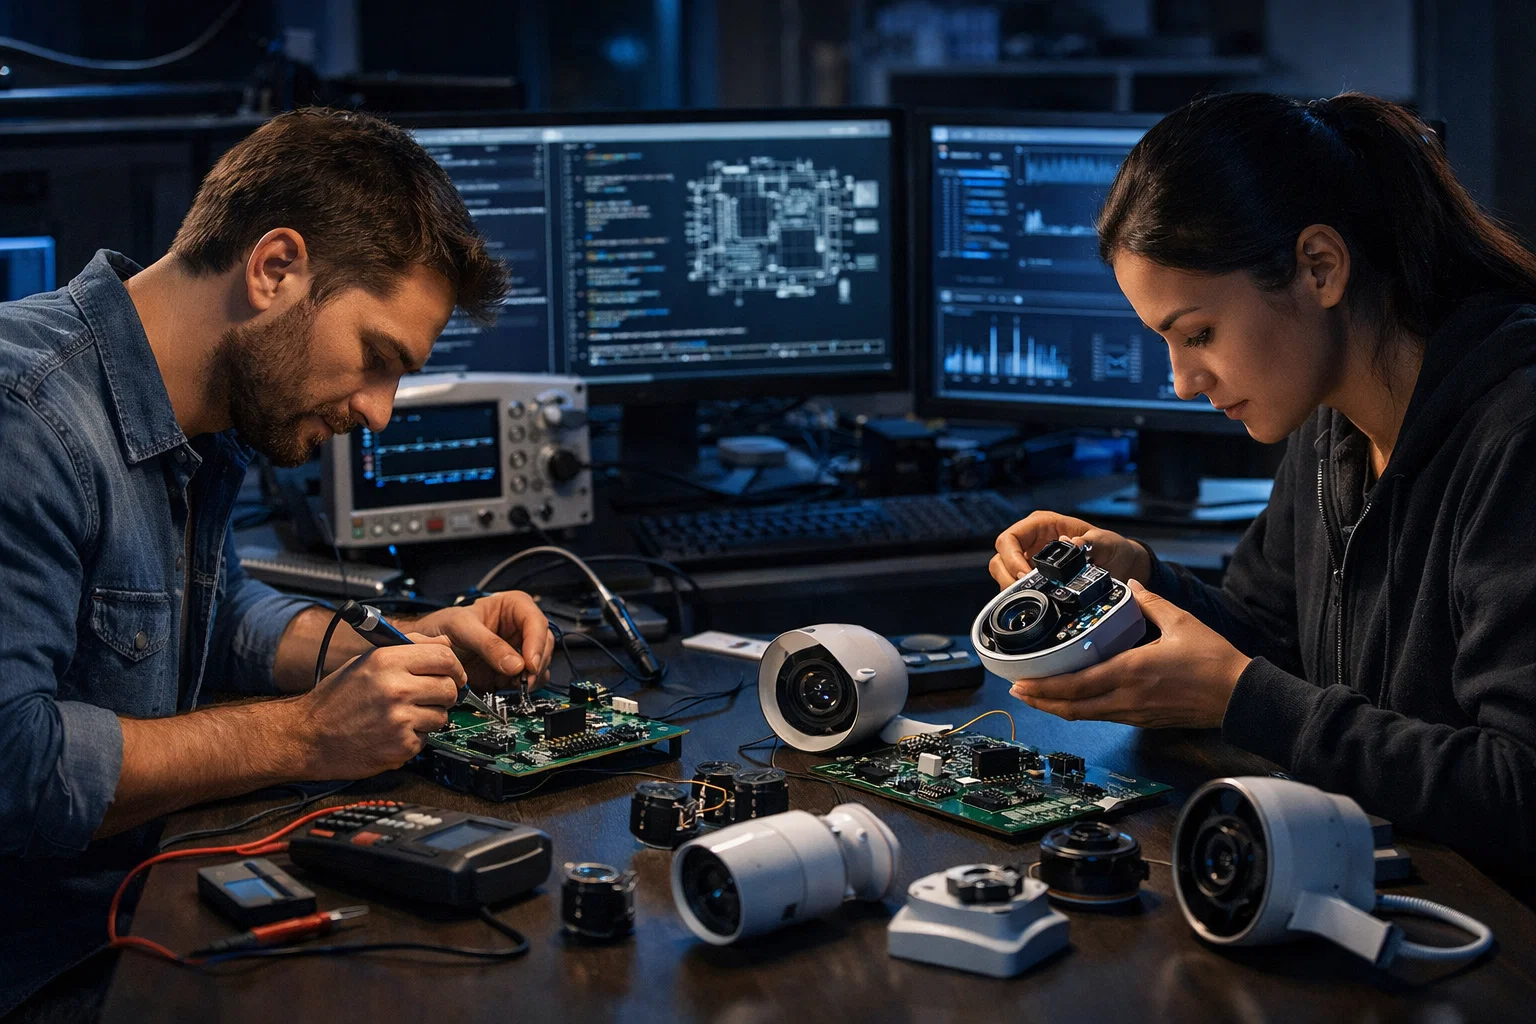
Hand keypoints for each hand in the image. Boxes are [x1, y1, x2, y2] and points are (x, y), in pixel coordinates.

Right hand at [295, 633, 465, 778]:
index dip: (455, 667)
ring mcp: (399, 720)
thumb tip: (445, 644)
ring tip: (403, 715)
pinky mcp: (401, 747)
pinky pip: (426, 738)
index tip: (453, 675)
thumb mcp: (366, 661)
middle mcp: (395, 688)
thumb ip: (407, 648)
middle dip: (444, 693)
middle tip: (428, 697)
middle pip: (449, 688)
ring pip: (442, 716)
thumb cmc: (337, 698)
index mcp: (386, 661)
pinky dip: (414, 737)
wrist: (308, 737)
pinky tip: (392, 732)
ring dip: (429, 717)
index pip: (444, 657)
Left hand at [400, 591, 551, 692]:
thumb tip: (516, 665)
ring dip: (532, 678)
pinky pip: (530, 680)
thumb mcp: (461, 628)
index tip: (529, 664)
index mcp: (513, 606)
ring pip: (541, 664)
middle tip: (524, 681)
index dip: (536, 643)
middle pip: (544, 644)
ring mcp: (519, 650)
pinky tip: (508, 688)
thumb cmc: (442, 626)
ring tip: (513, 685)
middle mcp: (520, 628)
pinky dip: (524, 687)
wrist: (427, 647)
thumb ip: (488, 645)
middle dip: (536, 663)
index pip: (536, 622)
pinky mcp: (514, 671)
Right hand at [991, 510, 1151, 589]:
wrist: (1122, 566)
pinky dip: (1022, 597)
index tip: (1025, 574)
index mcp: (1041, 525)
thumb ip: (1089, 542)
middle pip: (1000, 559)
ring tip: (1032, 598)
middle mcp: (1031, 542)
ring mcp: (1030, 561)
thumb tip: (1072, 544)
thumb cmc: (1111, 547)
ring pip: (1003, 575)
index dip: (1011, 558)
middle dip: (1008, 577)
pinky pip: (1017, 589)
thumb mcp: (1105, 542)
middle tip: (1026, 592)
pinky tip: (1036, 602)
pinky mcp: (1034, 580)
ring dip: (1013, 589)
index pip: (1009, 538)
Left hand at [1008, 581, 1249, 728]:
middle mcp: (1127, 698)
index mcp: (1130, 672)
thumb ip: (1150, 601)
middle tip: (1017, 690)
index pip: (1076, 686)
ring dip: (1058, 707)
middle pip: (1072, 707)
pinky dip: (1082, 710)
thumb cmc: (1213, 660)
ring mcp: (1134, 713)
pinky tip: (1073, 699)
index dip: (1044, 687)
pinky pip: (1103, 716)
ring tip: (1037, 695)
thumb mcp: (1181, 621)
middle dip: (1040, 700)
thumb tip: (1130, 585)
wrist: (1240, 696)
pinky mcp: (1143, 720)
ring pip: (1085, 716)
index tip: (1020, 682)